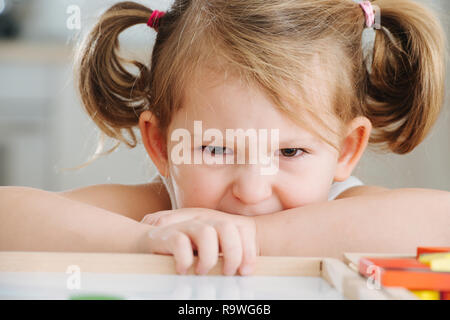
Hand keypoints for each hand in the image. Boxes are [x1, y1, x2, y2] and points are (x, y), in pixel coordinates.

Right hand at [141, 208, 257, 275]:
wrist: (143, 243)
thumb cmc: (179, 253)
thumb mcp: (205, 253)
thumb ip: (222, 258)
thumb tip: (243, 275)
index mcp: (214, 226)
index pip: (240, 229)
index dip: (248, 249)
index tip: (247, 271)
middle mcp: (201, 222)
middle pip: (227, 227)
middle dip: (233, 252)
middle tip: (228, 272)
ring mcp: (182, 227)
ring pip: (206, 232)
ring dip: (209, 256)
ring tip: (203, 271)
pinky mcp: (164, 236)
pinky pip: (179, 242)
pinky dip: (184, 259)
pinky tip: (183, 270)